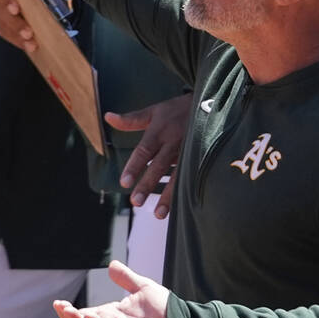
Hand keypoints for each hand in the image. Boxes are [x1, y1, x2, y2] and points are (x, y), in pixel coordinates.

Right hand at [53, 260, 167, 317]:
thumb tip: (111, 264)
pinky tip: (93, 317)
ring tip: (71, 311)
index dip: (70, 312)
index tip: (58, 302)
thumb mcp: (141, 287)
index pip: (85, 317)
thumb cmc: (163, 309)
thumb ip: (125, 278)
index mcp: (111, 316)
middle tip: (60, 307)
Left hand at [108, 95, 191, 216]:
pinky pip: (193, 177)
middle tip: (136, 203)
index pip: (144, 151)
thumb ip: (130, 120)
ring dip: (168, 196)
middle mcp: (174, 142)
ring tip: (159, 215)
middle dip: (147, 184)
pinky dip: (187, 192)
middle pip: (159, 166)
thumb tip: (107, 117)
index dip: (134, 166)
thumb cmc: (176, 110)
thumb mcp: (153, 112)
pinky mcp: (202, 158)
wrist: (211, 103)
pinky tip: (182, 208)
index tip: (124, 183)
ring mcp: (190, 151)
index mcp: (160, 131)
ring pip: (178, 176)